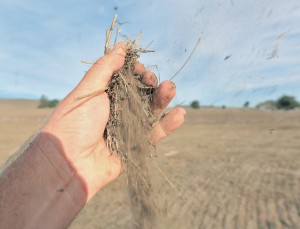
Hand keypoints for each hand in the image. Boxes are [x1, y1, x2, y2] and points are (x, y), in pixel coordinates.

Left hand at [42, 42, 185, 199]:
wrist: (70, 163)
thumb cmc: (74, 123)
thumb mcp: (88, 89)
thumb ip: (106, 67)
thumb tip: (121, 47)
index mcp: (103, 96)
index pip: (125, 79)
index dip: (134, 71)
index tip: (139, 67)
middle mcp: (116, 111)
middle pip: (140, 94)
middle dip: (149, 83)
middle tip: (151, 79)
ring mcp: (127, 129)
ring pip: (150, 111)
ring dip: (162, 99)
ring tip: (170, 88)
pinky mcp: (136, 146)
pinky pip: (155, 133)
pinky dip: (168, 124)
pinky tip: (180, 114)